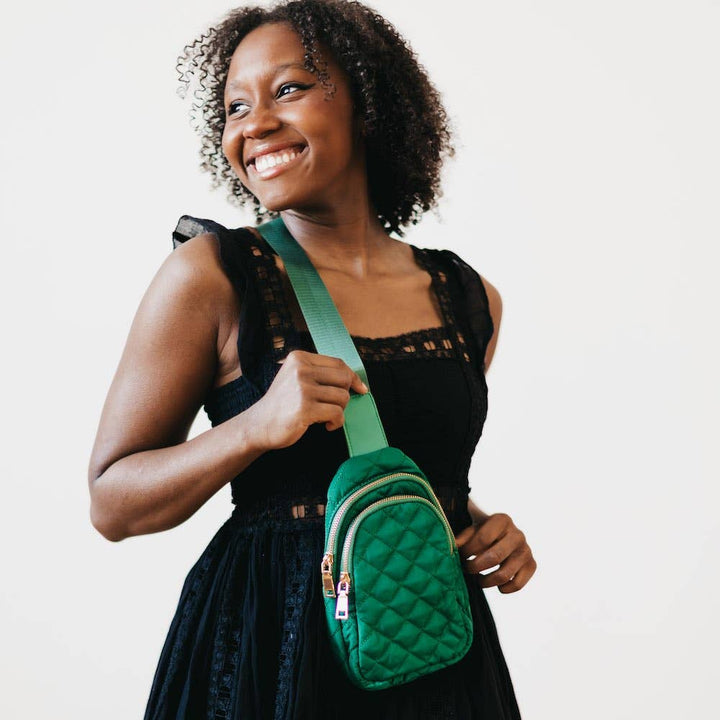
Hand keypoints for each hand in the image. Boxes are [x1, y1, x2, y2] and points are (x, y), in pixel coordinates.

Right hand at [252, 350, 368, 450]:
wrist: (259, 425)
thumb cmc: (283, 404)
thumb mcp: (296, 378)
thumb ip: (320, 374)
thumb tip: (356, 381)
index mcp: (299, 358)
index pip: (338, 363)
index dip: (353, 377)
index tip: (360, 389)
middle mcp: (300, 370)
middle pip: (343, 378)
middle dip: (345, 395)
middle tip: (334, 406)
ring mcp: (302, 389)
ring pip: (342, 397)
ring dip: (340, 411)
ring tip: (327, 417)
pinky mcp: (305, 408)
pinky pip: (337, 413)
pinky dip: (336, 422)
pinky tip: (326, 426)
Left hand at [454, 513, 536, 593]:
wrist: (502, 533)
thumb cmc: (483, 531)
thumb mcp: (472, 529)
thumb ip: (462, 538)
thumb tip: (453, 548)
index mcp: (502, 520)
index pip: (483, 538)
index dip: (468, 551)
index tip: (460, 556)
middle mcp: (518, 534)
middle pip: (494, 557)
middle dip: (475, 567)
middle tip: (466, 569)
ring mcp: (526, 550)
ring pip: (505, 574)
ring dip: (486, 581)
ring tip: (477, 579)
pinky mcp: (532, 564)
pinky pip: (518, 584)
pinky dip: (504, 589)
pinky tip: (495, 584)